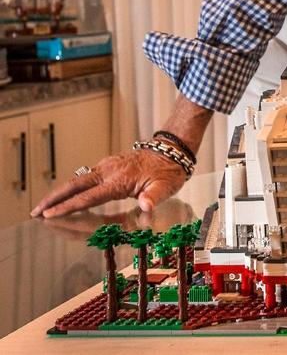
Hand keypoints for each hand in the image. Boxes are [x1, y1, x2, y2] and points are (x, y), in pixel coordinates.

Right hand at [31, 148, 188, 218]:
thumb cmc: (169, 171)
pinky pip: (86, 178)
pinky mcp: (108, 165)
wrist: (172, 150)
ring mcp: (107, 166)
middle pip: (74, 185)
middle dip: (53, 199)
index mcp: (119, 179)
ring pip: (77, 180)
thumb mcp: (166, 186)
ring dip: (59, 193)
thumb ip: (154, 197)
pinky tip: (66, 197)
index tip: (50, 215)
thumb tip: (146, 205)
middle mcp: (109, 171)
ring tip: (44, 208)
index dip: (68, 207)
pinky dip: (72, 188)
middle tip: (35, 212)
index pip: (88, 196)